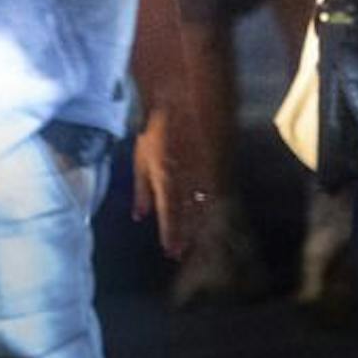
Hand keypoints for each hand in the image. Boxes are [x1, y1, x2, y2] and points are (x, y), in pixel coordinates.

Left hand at [131, 99, 213, 260]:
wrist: (182, 104)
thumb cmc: (155, 130)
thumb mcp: (140, 159)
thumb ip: (141, 189)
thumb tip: (140, 216)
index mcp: (167, 178)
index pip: (170, 216)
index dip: (171, 236)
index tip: (171, 253)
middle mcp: (188, 180)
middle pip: (189, 217)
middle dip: (185, 236)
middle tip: (181, 253)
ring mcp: (205, 174)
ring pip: (203, 208)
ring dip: (197, 225)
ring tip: (192, 240)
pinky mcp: (217, 166)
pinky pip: (214, 193)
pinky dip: (208, 207)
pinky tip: (204, 216)